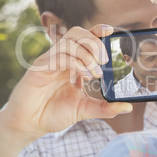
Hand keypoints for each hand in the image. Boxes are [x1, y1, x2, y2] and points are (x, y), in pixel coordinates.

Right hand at [0, 24, 132, 140]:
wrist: (29, 125)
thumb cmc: (53, 113)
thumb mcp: (84, 109)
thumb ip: (105, 108)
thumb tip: (127, 107)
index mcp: (72, 62)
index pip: (84, 38)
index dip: (97, 30)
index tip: (111, 30)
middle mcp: (61, 58)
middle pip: (77, 33)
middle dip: (94, 42)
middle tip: (105, 61)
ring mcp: (49, 61)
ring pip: (68, 42)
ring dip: (87, 54)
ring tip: (96, 73)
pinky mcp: (39, 68)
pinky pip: (59, 56)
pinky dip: (75, 63)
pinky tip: (84, 76)